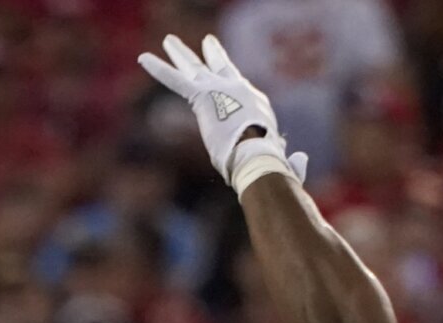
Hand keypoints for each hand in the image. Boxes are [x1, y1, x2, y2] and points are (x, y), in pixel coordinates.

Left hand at [138, 34, 308, 187]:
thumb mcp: (284, 162)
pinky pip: (175, 80)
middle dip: (212, 55)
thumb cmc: (271, 164)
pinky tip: (143, 58)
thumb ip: (291, 162)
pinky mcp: (201, 96)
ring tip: (170, 40)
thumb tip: (299, 163)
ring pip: (196, 69)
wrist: (258, 155)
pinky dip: (158, 69)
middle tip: (207, 43)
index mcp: (257, 107)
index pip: (242, 94)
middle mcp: (239, 91)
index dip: (235, 87)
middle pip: (222, 70)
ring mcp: (219, 90)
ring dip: (181, 54)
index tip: (232, 83)